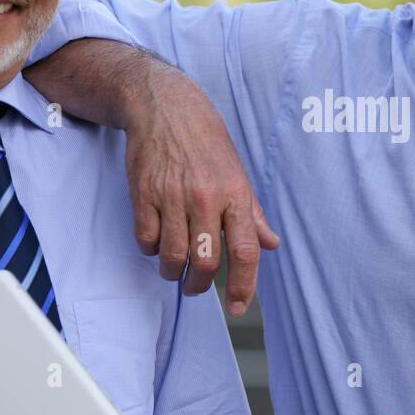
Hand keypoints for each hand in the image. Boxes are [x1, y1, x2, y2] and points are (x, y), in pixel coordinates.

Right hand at [122, 61, 279, 315]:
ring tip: (174, 269)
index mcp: (236, 194)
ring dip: (173, 272)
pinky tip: (156, 242)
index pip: (246, 252)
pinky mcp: (143, 194)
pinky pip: (146, 240)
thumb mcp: (238, 173)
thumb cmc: (206, 141)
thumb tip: (271, 244)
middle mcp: (206, 197)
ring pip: (173, 256)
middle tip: (196, 287)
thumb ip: (253, 213)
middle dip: (200, 285)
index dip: (244, 286)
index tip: (238, 307)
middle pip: (206, 261)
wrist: (165, 106)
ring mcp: (172, 196)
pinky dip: (151, 250)